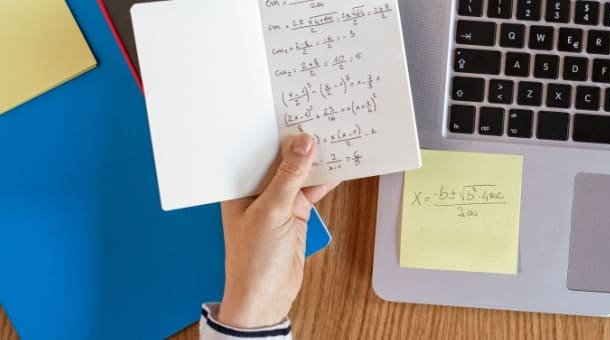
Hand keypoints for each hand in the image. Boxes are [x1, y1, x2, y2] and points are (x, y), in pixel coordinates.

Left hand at [218, 134, 338, 328]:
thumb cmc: (253, 258)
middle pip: (281, 160)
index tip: (295, 112)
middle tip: (321, 118)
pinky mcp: (295, 213)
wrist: (266, 295)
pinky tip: (341, 165)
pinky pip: (313, 190)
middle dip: (300, 143)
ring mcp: (278, 202)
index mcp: (239, 186)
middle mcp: (257, 191)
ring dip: (317, 160)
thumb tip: (303, 144)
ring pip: (300, 174)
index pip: (258, 151)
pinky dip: (327, 180)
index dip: (275, 132)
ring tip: (336, 136)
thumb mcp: (272, 211)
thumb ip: (289, 176)